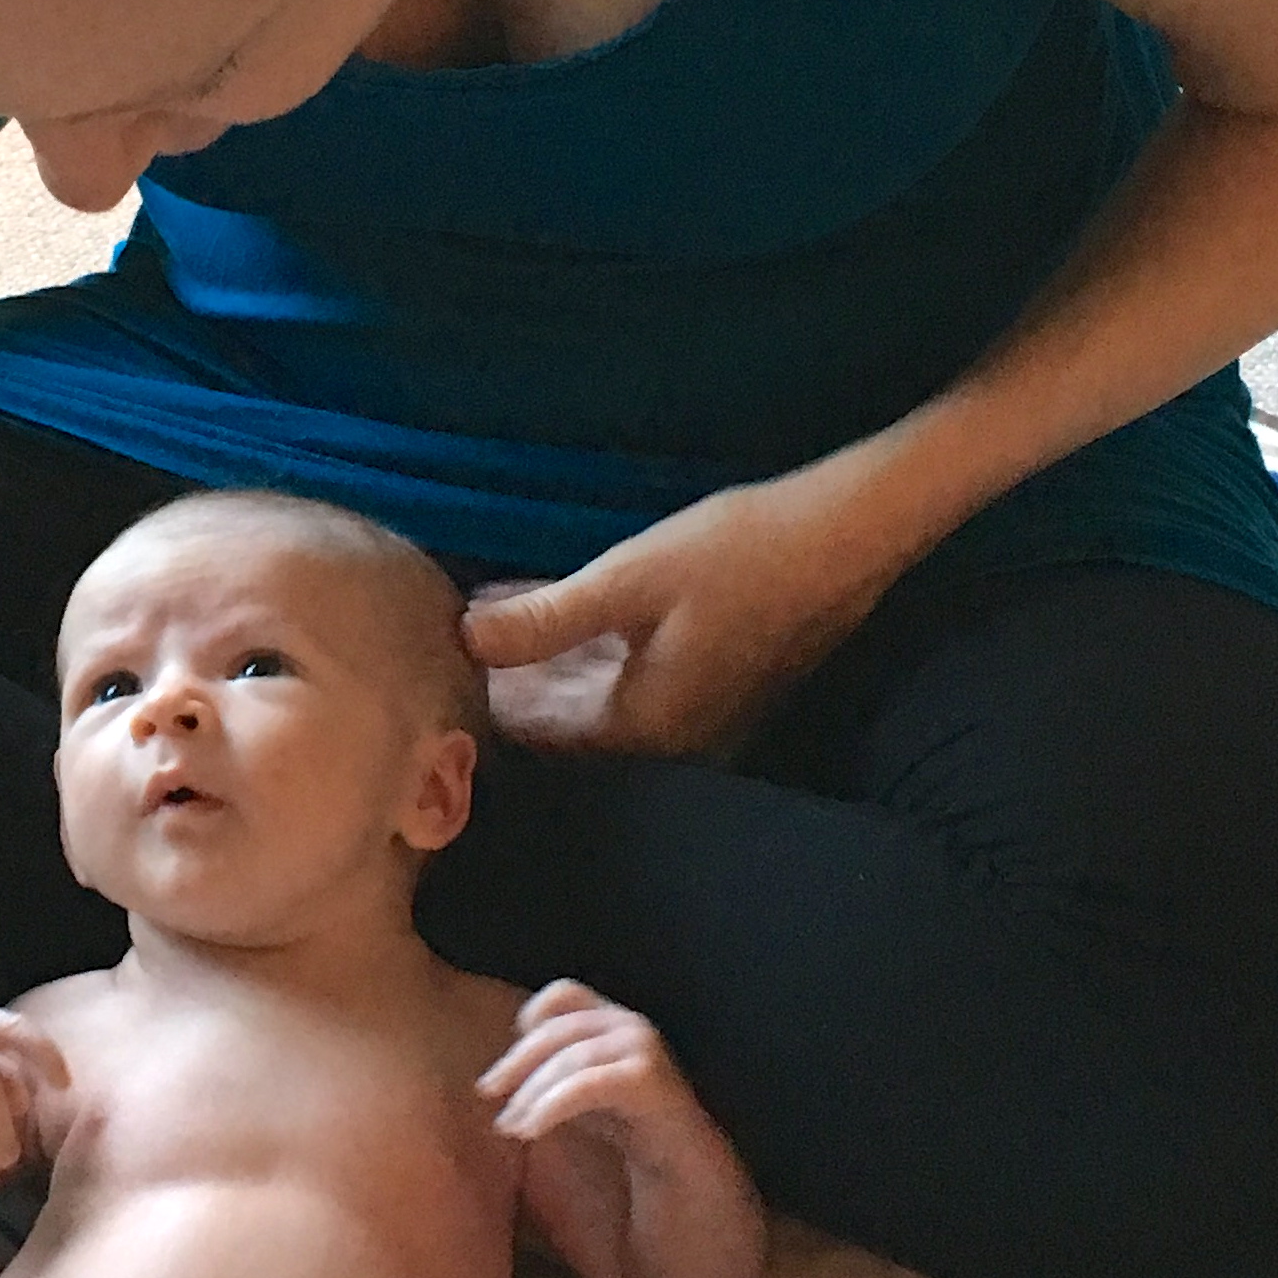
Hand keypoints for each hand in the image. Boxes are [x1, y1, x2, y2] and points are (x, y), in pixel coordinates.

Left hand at [459, 459, 906, 756]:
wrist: (846, 537)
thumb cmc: (738, 554)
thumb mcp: (630, 580)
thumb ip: (545, 619)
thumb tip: (465, 640)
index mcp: (645, 728)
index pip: (540, 740)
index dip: (484, 710)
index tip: (431, 680)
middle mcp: (672, 737)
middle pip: (567, 723)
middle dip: (509, 686)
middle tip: (445, 649)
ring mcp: (699, 711)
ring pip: (598, 695)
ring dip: (546, 663)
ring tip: (486, 620)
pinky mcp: (715, 678)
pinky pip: (629, 674)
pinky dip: (587, 648)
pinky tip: (555, 605)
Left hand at [477, 981, 708, 1158]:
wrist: (685, 1177)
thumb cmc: (625, 1132)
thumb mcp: (581, 1096)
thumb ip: (552, 1074)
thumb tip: (498, 1076)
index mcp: (614, 1023)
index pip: (565, 995)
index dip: (531, 1018)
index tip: (504, 1064)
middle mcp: (630, 1026)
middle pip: (559, 1027)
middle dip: (517, 1062)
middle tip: (487, 1093)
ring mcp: (643, 1049)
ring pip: (570, 1056)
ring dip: (532, 1092)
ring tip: (509, 1125)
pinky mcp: (647, 1080)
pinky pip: (587, 1084)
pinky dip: (551, 1105)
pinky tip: (529, 1130)